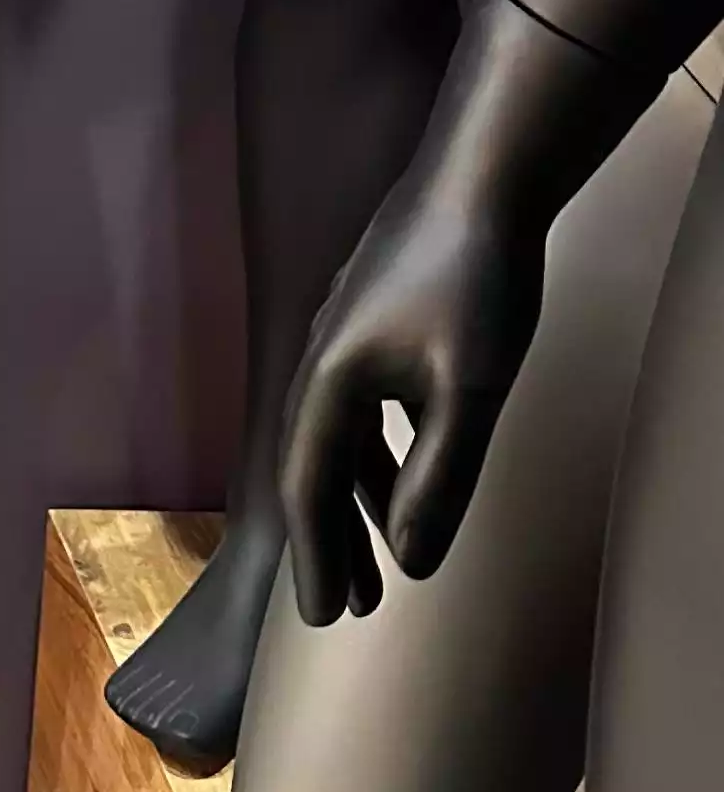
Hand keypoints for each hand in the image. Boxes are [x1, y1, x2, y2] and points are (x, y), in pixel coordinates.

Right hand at [279, 176, 547, 626]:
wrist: (482, 175)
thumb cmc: (474, 279)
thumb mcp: (468, 391)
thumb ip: (438, 478)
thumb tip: (413, 560)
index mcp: (330, 381)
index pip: (309, 486)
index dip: (317, 555)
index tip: (325, 617)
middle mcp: (324, 359)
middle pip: (314, 466)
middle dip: (332, 538)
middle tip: (351, 604)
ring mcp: (347, 335)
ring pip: (342, 436)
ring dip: (360, 497)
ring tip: (386, 555)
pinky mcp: (376, 319)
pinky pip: (364, 407)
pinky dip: (379, 452)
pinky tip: (408, 468)